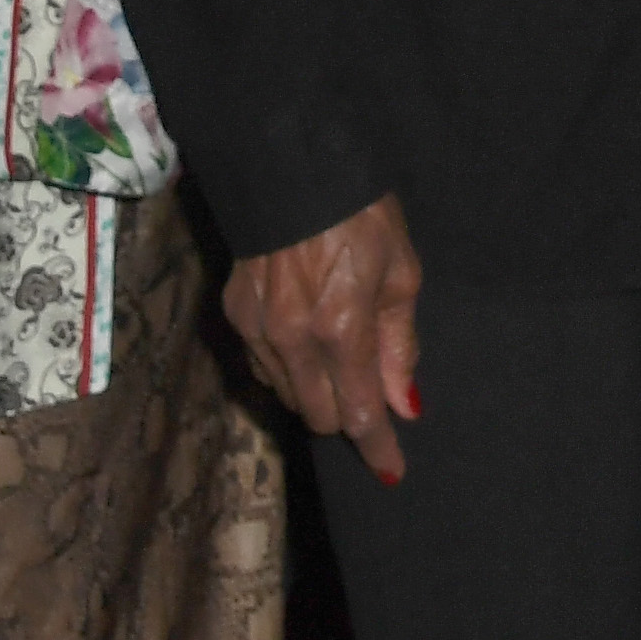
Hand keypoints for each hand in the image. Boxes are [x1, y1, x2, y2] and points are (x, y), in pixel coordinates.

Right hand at [225, 194, 424, 482]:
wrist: (292, 167)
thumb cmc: (361, 214)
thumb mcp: (401, 272)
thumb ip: (400, 344)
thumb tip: (406, 403)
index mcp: (342, 327)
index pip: (361, 413)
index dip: (379, 449)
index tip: (393, 473)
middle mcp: (293, 339)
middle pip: (320, 415)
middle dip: (349, 415)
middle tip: (371, 392)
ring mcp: (257, 329)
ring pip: (288, 396)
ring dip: (317, 391)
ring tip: (338, 352)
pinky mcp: (234, 315)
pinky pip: (262, 367)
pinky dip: (286, 368)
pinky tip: (305, 339)